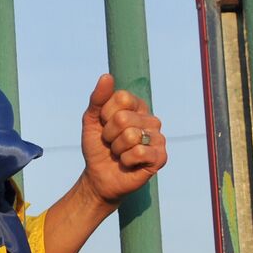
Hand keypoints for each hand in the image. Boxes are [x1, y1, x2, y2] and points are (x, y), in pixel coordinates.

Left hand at [80, 73, 166, 205]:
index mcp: (137, 106)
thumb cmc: (97, 146)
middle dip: (109, 135)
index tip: (104, 125)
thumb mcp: (91, 120)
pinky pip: (140, 152)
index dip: (105, 114)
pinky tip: (128, 163)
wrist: (99, 176)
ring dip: (117, 149)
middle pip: (123, 118)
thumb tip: (106, 76)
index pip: (121, 97)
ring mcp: (158, 138)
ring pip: (130, 136)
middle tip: (111, 143)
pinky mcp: (161, 157)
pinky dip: (126, 160)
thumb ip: (98, 98)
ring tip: (119, 153)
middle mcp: (151, 119)